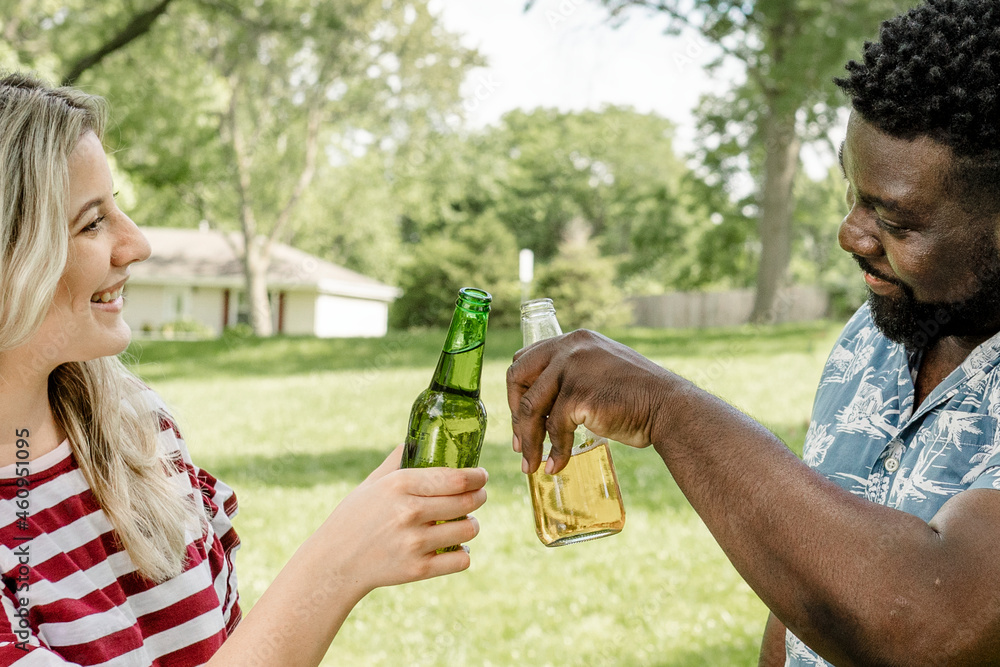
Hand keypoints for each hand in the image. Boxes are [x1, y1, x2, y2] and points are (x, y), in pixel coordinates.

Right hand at [318, 445, 487, 596]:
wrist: (334, 562)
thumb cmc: (354, 518)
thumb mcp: (371, 483)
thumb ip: (396, 461)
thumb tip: (416, 441)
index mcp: (400, 484)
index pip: (456, 478)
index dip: (477, 477)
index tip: (482, 476)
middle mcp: (410, 512)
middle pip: (467, 502)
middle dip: (480, 496)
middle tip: (479, 495)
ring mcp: (415, 543)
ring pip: (469, 530)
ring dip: (472, 524)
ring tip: (465, 522)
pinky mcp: (418, 569)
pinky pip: (461, 560)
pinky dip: (463, 553)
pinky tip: (455, 547)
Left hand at [506, 329, 675, 473]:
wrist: (670, 408)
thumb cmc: (638, 397)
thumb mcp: (600, 371)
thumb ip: (574, 375)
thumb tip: (539, 403)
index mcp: (574, 340)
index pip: (526, 359)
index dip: (517, 391)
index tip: (520, 418)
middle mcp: (570, 347)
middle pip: (518, 378)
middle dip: (515, 415)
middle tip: (520, 444)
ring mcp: (573, 368)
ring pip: (531, 408)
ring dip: (529, 441)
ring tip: (531, 465)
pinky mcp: (579, 394)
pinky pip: (554, 428)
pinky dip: (555, 451)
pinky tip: (557, 465)